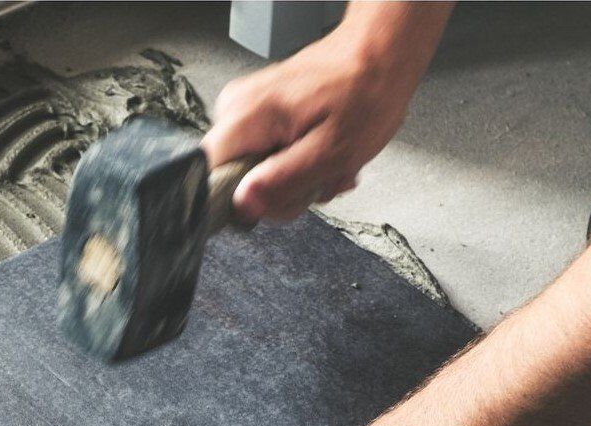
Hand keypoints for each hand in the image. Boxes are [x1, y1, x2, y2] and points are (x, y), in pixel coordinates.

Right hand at [204, 3, 449, 221]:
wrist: (380, 55)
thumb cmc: (365, 93)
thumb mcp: (332, 151)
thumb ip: (283, 181)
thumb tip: (243, 204)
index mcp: (246, 117)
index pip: (210, 179)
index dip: (244, 201)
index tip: (281, 197)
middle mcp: (236, 110)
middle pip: (235, 181)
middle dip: (282, 192)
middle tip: (319, 179)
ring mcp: (246, 110)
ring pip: (254, 173)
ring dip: (295, 180)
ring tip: (327, 163)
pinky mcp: (260, 114)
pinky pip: (266, 156)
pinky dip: (297, 163)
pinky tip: (322, 154)